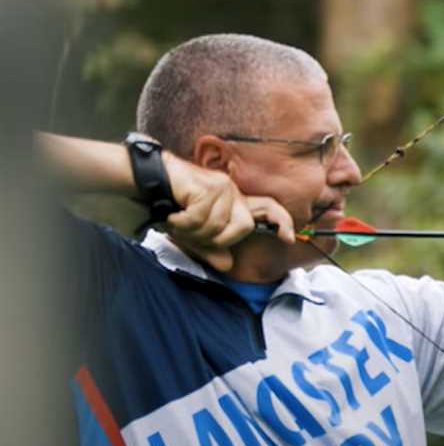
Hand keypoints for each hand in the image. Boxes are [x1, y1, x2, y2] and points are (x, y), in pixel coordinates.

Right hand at [162, 153, 293, 270]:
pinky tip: (175, 214)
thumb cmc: (173, 205)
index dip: (282, 222)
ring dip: (195, 231)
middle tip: (195, 234)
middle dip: (219, 239)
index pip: (268, 207)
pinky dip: (184, 222)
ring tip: (180, 221)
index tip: (289, 238)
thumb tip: (228, 265)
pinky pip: (202, 218)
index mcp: (235, 203)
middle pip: (244, 227)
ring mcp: (224, 187)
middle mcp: (234, 193)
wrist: (151, 181)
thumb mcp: (194, 234)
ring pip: (219, 226)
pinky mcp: (210, 186)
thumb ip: (212, 249)